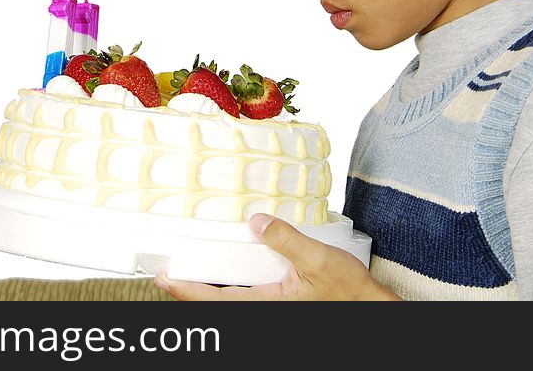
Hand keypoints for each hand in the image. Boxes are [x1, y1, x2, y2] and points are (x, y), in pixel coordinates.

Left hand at [154, 213, 398, 300]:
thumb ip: (285, 239)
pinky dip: (230, 286)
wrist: (370, 308)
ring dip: (207, 289)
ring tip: (189, 271)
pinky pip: (246, 297)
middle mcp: (264, 311)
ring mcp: (271, 309)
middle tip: (166, 273)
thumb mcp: (317, 259)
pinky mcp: (280, 305)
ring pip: (229, 301)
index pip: (214, 299)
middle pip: (215, 303)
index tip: (163, 277)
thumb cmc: (348, 291)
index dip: (185, 289)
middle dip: (189, 290)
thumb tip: (256, 221)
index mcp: (266, 305)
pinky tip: (228, 271)